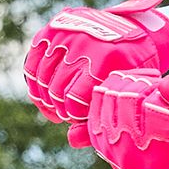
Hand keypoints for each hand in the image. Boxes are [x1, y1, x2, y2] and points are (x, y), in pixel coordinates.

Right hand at [24, 0, 168, 144]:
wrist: (137, 30)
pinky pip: (32, 64)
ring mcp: (65, 33)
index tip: (81, 115)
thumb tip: (71, 140)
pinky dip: (36, 83)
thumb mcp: (124, 92)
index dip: (74, 115)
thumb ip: (99, 117)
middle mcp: (82, 43)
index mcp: (104, 59)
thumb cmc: (132, 69)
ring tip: (58, 104)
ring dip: (46, 98)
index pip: (73, 100)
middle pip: (55, 90)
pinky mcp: (53, 28)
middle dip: (60, 108)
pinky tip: (46, 92)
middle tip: (69, 112)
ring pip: (40, 78)